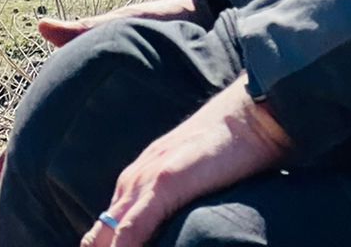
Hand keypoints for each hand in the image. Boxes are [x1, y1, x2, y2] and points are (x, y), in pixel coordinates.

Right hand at [0, 0, 213, 180]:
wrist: (209, 21)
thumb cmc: (164, 20)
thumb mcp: (124, 24)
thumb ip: (85, 29)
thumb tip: (42, 27)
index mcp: (89, 81)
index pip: (45, 117)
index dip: (20, 144)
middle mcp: (103, 103)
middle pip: (59, 142)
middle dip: (36, 170)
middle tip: (18, 201)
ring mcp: (127, 115)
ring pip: (89, 153)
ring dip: (68, 178)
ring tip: (52, 208)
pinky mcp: (154, 124)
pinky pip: (128, 154)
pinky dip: (113, 177)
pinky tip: (107, 199)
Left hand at [80, 74, 291, 245]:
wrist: (252, 114)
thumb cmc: (231, 149)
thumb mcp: (191, 178)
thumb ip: (172, 202)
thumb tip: (169, 231)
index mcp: (137, 179)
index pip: (106, 229)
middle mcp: (133, 180)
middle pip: (98, 236)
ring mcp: (145, 180)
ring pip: (106, 236)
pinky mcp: (163, 184)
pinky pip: (129, 231)